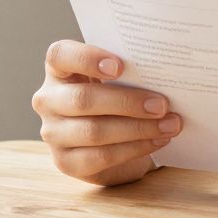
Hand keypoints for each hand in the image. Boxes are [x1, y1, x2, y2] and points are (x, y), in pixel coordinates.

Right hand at [32, 40, 181, 186]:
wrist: (112, 139)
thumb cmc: (116, 97)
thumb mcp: (118, 78)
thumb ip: (129, 71)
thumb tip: (164, 72)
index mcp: (58, 70)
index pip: (59, 55)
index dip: (87, 58)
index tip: (120, 66)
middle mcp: (48, 100)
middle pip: (83, 99)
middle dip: (127, 102)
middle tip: (161, 104)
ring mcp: (53, 133)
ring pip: (94, 131)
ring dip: (138, 128)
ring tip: (170, 124)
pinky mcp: (66, 162)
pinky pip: (101, 156)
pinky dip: (134, 149)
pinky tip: (158, 141)